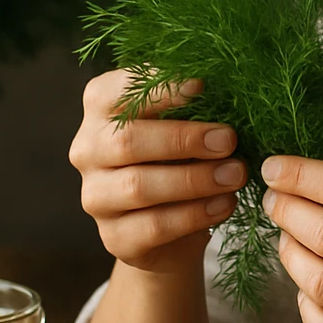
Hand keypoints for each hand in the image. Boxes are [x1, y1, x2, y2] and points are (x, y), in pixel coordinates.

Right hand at [69, 69, 245, 272]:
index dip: (158, 87)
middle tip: (228, 140)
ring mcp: (96, 197)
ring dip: (194, 179)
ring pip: (138, 186)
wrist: (173, 225)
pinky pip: (153, 226)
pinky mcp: (115, 237)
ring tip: (235, 174)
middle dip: (183, 139)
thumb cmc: (180, 156)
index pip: (115, 92)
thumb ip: (191, 105)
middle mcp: (87, 151)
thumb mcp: (183, 123)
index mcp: (100, 110)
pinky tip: (225, 204)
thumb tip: (226, 88)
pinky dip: (195, 214)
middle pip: (127, 141)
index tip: (201, 85)